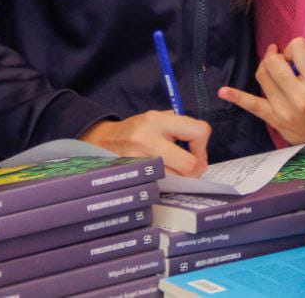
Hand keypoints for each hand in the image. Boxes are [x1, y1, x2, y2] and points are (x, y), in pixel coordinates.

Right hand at [80, 111, 209, 176]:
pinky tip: (163, 177)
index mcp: (158, 121)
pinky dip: (167, 184)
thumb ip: (181, 127)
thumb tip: (201, 151)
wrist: (101, 140)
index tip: (196, 150)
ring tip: (176, 172)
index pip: (198, 132)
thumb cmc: (137, 129)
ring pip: (176, 180)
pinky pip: (160, 186)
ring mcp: (138, 161)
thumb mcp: (157, 118)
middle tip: (191, 168)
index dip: (202, 145)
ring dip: (182, 179)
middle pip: (189, 165)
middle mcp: (147, 140)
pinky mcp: (132, 177)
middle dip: (195, 169)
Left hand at [218, 40, 304, 153]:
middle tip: (287, 60)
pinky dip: (237, 97)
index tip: (300, 55)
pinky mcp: (275, 120)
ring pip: (262, 76)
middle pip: (273, 62)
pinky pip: (253, 105)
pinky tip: (224, 91)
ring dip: (267, 67)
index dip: (296, 46)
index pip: (297, 48)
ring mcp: (284, 111)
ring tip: (275, 67)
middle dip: (278, 56)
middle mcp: (300, 97)